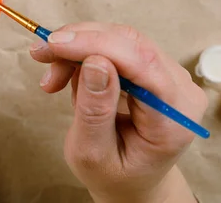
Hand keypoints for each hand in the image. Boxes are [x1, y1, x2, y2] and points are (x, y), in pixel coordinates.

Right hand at [30, 23, 206, 202]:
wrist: (131, 182)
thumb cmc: (113, 173)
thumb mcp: (93, 153)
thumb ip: (95, 111)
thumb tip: (94, 62)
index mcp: (174, 118)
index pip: (142, 64)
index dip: (96, 45)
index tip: (54, 43)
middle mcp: (181, 89)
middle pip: (130, 43)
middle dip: (80, 43)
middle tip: (40, 54)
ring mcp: (169, 75)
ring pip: (119, 38)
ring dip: (78, 48)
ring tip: (51, 76)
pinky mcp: (153, 67)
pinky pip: (116, 44)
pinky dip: (84, 52)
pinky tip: (66, 74)